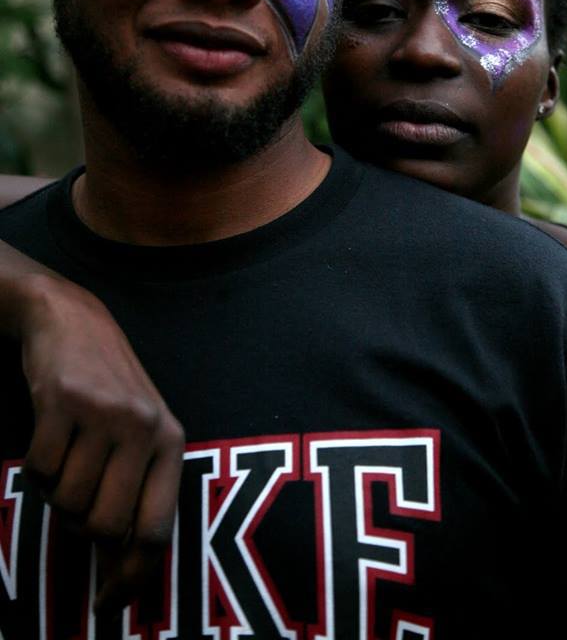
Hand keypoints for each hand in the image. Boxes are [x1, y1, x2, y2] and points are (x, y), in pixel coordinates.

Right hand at [7, 270, 183, 615]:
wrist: (73, 322)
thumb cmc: (109, 390)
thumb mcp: (140, 434)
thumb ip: (137, 494)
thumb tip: (120, 570)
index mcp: (170, 442)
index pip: (156, 531)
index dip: (130, 578)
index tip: (108, 605)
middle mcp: (144, 428)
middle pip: (103, 527)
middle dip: (79, 526)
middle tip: (74, 497)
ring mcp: (104, 413)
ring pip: (66, 502)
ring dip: (55, 492)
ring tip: (66, 455)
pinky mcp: (63, 400)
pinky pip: (39, 469)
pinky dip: (36, 467)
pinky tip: (50, 436)